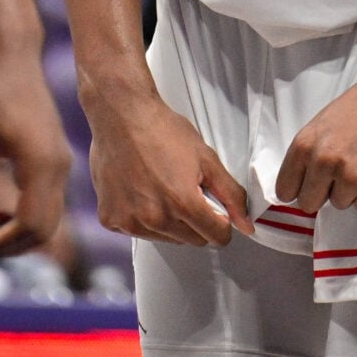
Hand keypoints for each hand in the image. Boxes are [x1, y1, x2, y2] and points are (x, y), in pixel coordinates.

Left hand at [0, 47, 71, 255]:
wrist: (9, 56)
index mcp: (41, 166)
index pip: (32, 227)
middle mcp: (58, 168)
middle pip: (44, 230)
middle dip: (7, 244)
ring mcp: (59, 163)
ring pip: (47, 219)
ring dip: (15, 232)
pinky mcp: (53, 159)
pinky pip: (46, 202)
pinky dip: (22, 216)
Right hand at [85, 87, 250, 245]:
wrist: (121, 115)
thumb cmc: (163, 130)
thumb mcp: (206, 158)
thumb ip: (231, 195)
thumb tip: (246, 226)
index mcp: (183, 204)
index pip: (217, 237)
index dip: (221, 221)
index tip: (213, 207)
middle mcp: (155, 219)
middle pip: (192, 240)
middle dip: (195, 221)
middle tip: (184, 189)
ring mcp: (130, 222)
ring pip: (165, 238)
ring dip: (168, 221)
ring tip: (159, 187)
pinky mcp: (110, 220)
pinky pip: (137, 231)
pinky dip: (142, 218)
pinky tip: (139, 190)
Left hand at [275, 46, 356, 214]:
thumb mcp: (325, 121)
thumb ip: (311, 152)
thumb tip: (304, 181)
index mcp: (306, 145)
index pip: (285, 189)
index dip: (298, 189)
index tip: (309, 186)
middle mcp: (324, 163)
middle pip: (309, 203)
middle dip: (323, 193)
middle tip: (341, 176)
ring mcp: (351, 178)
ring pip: (340, 204)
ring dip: (351, 191)